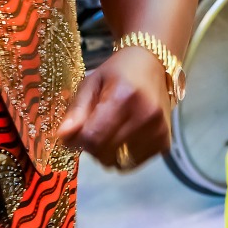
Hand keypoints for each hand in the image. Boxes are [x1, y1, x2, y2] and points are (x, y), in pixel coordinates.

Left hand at [55, 47, 170, 170]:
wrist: (155, 64)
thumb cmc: (118, 71)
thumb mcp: (92, 82)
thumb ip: (77, 110)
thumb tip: (62, 136)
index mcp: (123, 97)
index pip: (92, 138)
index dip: (77, 140)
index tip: (74, 133)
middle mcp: (145, 116)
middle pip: (104, 154)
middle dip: (92, 147)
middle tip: (94, 129)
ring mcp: (158, 131)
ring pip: (118, 163)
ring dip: (108, 153)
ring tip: (111, 131)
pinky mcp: (165, 142)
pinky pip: (133, 163)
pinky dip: (124, 155)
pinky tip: (126, 136)